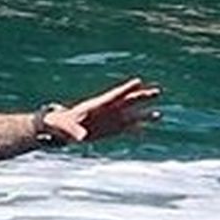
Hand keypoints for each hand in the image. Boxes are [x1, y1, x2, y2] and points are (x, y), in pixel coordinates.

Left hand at [44, 77, 161, 143]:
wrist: (61, 130)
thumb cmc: (62, 124)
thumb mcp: (67, 128)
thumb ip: (75, 132)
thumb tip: (82, 138)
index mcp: (96, 105)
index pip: (114, 95)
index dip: (126, 89)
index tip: (138, 81)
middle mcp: (107, 110)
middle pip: (128, 101)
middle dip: (142, 97)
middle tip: (157, 91)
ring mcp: (110, 120)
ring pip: (130, 116)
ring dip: (143, 116)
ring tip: (158, 115)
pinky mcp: (110, 130)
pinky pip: (125, 130)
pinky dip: (134, 131)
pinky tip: (145, 131)